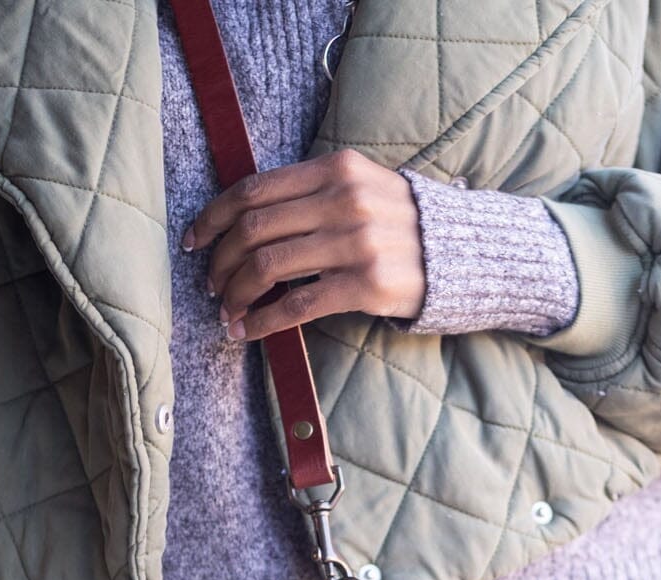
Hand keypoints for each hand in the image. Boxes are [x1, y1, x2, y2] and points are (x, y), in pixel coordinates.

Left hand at [184, 148, 426, 341]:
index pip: (254, 189)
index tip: (195, 240)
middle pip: (254, 229)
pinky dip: (262, 321)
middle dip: (220, 261)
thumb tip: (245, 220)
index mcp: (337, 169)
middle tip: (211, 285)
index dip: (214, 216)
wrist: (466, 257)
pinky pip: (296, 306)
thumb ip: (312, 194)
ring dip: (235, 294)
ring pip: (268, 267)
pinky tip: (247, 331)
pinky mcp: (366, 286)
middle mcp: (345, 200)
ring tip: (226, 310)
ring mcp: (356, 243)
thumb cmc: (402, 228)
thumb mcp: (362, 189)